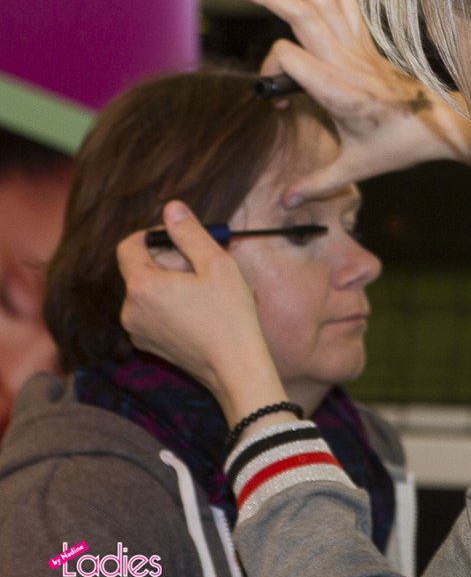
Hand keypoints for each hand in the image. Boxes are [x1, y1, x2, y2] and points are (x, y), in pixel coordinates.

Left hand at [117, 201, 286, 426]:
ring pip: (147, 290)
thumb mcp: (216, 265)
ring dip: (170, 283)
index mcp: (142, 286)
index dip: (153, 235)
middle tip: (203, 267)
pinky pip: (152, 312)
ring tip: (205, 292)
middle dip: (168, 260)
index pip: (128, 245)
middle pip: (140, 268)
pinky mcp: (149, 345)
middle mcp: (130, 310)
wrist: (235, 369)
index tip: (181, 239)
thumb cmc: (230, 315)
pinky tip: (200, 312)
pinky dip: (170, 304)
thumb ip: (190, 233)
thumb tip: (172, 208)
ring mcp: (137, 331)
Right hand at [232, 0, 470, 201]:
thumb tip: (286, 203)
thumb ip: (317, 183)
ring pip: (325, 4)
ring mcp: (360, 51)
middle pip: (301, 15)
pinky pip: (352, 9)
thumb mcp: (357, 168)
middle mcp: (346, 62)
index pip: (288, 58)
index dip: (270, 72)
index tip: (278, 104)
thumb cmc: (401, 146)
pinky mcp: (370, 48)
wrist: (443, 127)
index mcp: (337, 89)